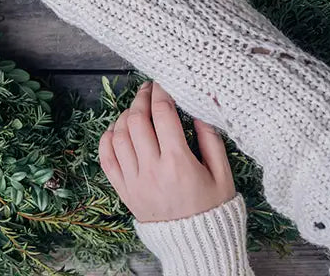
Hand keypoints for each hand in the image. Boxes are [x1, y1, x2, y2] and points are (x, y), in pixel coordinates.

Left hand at [99, 82, 234, 222]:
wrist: (196, 246)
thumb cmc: (213, 209)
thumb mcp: (223, 175)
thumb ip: (211, 139)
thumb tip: (201, 109)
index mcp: (178, 162)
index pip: (163, 114)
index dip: (161, 92)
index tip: (162, 83)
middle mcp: (152, 169)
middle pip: (136, 120)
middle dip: (141, 98)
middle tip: (148, 90)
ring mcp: (134, 180)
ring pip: (118, 136)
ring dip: (124, 116)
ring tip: (136, 110)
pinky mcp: (123, 190)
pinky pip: (106, 158)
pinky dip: (107, 139)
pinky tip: (118, 130)